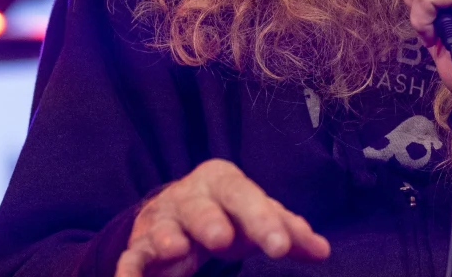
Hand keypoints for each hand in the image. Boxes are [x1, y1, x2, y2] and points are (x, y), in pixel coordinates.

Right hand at [115, 158, 329, 276]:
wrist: (178, 210)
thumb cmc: (229, 214)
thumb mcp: (257, 219)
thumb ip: (288, 231)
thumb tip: (322, 250)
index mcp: (225, 182)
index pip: (246, 196)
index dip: (264, 220)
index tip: (282, 246)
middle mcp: (191, 196)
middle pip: (202, 207)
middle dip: (211, 221)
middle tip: (223, 239)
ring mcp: (163, 221)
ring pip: (163, 228)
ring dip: (167, 240)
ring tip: (176, 251)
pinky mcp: (139, 246)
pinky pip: (132, 257)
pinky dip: (129, 270)